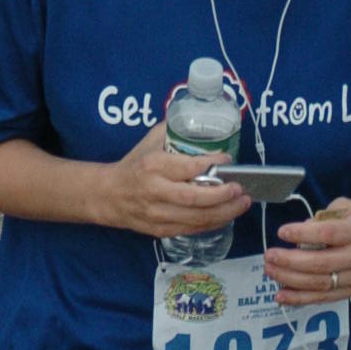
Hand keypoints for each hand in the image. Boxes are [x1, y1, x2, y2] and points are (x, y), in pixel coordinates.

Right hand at [98, 122, 250, 238]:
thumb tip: (201, 119)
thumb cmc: (134, 164)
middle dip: (222, 195)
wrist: (108, 195)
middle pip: (195, 198)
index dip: (211, 164)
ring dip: (224, 212)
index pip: (188, 167)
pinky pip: (192, 229)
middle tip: (241, 188)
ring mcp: (158, 215)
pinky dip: (211, 223)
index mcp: (153, 166)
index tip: (228, 159)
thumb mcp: (150, 141)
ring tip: (242, 203)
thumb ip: (174, 130)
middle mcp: (156, 192)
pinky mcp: (161, 230)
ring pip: (196, 218)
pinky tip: (226, 215)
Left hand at [266, 197, 350, 306]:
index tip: (281, 232)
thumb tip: (300, 231)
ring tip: (271, 272)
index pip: (328, 234)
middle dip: (291, 262)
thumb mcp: (346, 207)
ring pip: (321, 285)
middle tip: (269, 256)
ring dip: (291, 281)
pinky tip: (281, 295)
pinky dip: (301, 298)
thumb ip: (323, 217)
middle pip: (322, 264)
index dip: (303, 234)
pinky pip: (324, 298)